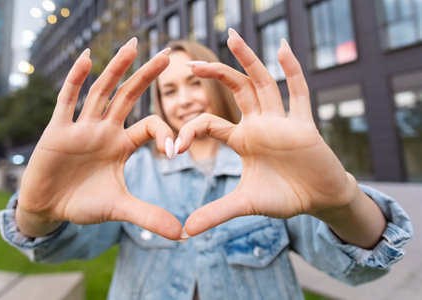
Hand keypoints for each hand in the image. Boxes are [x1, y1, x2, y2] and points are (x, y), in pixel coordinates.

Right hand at [17, 39, 181, 239]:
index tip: (174, 152)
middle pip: (129, 97)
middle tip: (167, 54)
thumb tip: (182, 235)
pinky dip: (76, 79)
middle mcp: (104, 130)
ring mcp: (81, 127)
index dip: (165, 133)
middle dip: (146, 76)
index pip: (150, 126)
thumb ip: (149, 216)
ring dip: (116, 68)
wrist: (49, 208)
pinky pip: (67, 100)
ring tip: (132, 45)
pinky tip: (87, 58)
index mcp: (121, 145)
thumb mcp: (119, 208)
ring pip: (101, 91)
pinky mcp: (57, 130)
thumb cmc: (84, 203)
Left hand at [179, 29, 366, 237]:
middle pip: (235, 90)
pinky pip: (298, 92)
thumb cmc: (285, 197)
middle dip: (215, 74)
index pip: (210, 123)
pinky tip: (281, 48)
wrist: (320, 201)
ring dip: (247, 60)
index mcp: (242, 140)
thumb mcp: (245, 204)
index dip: (190, 129)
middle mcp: (260, 124)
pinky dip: (291, 70)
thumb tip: (186, 231)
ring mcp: (281, 121)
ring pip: (263, 83)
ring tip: (230, 36)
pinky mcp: (304, 124)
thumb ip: (217, 213)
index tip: (174, 147)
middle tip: (190, 62)